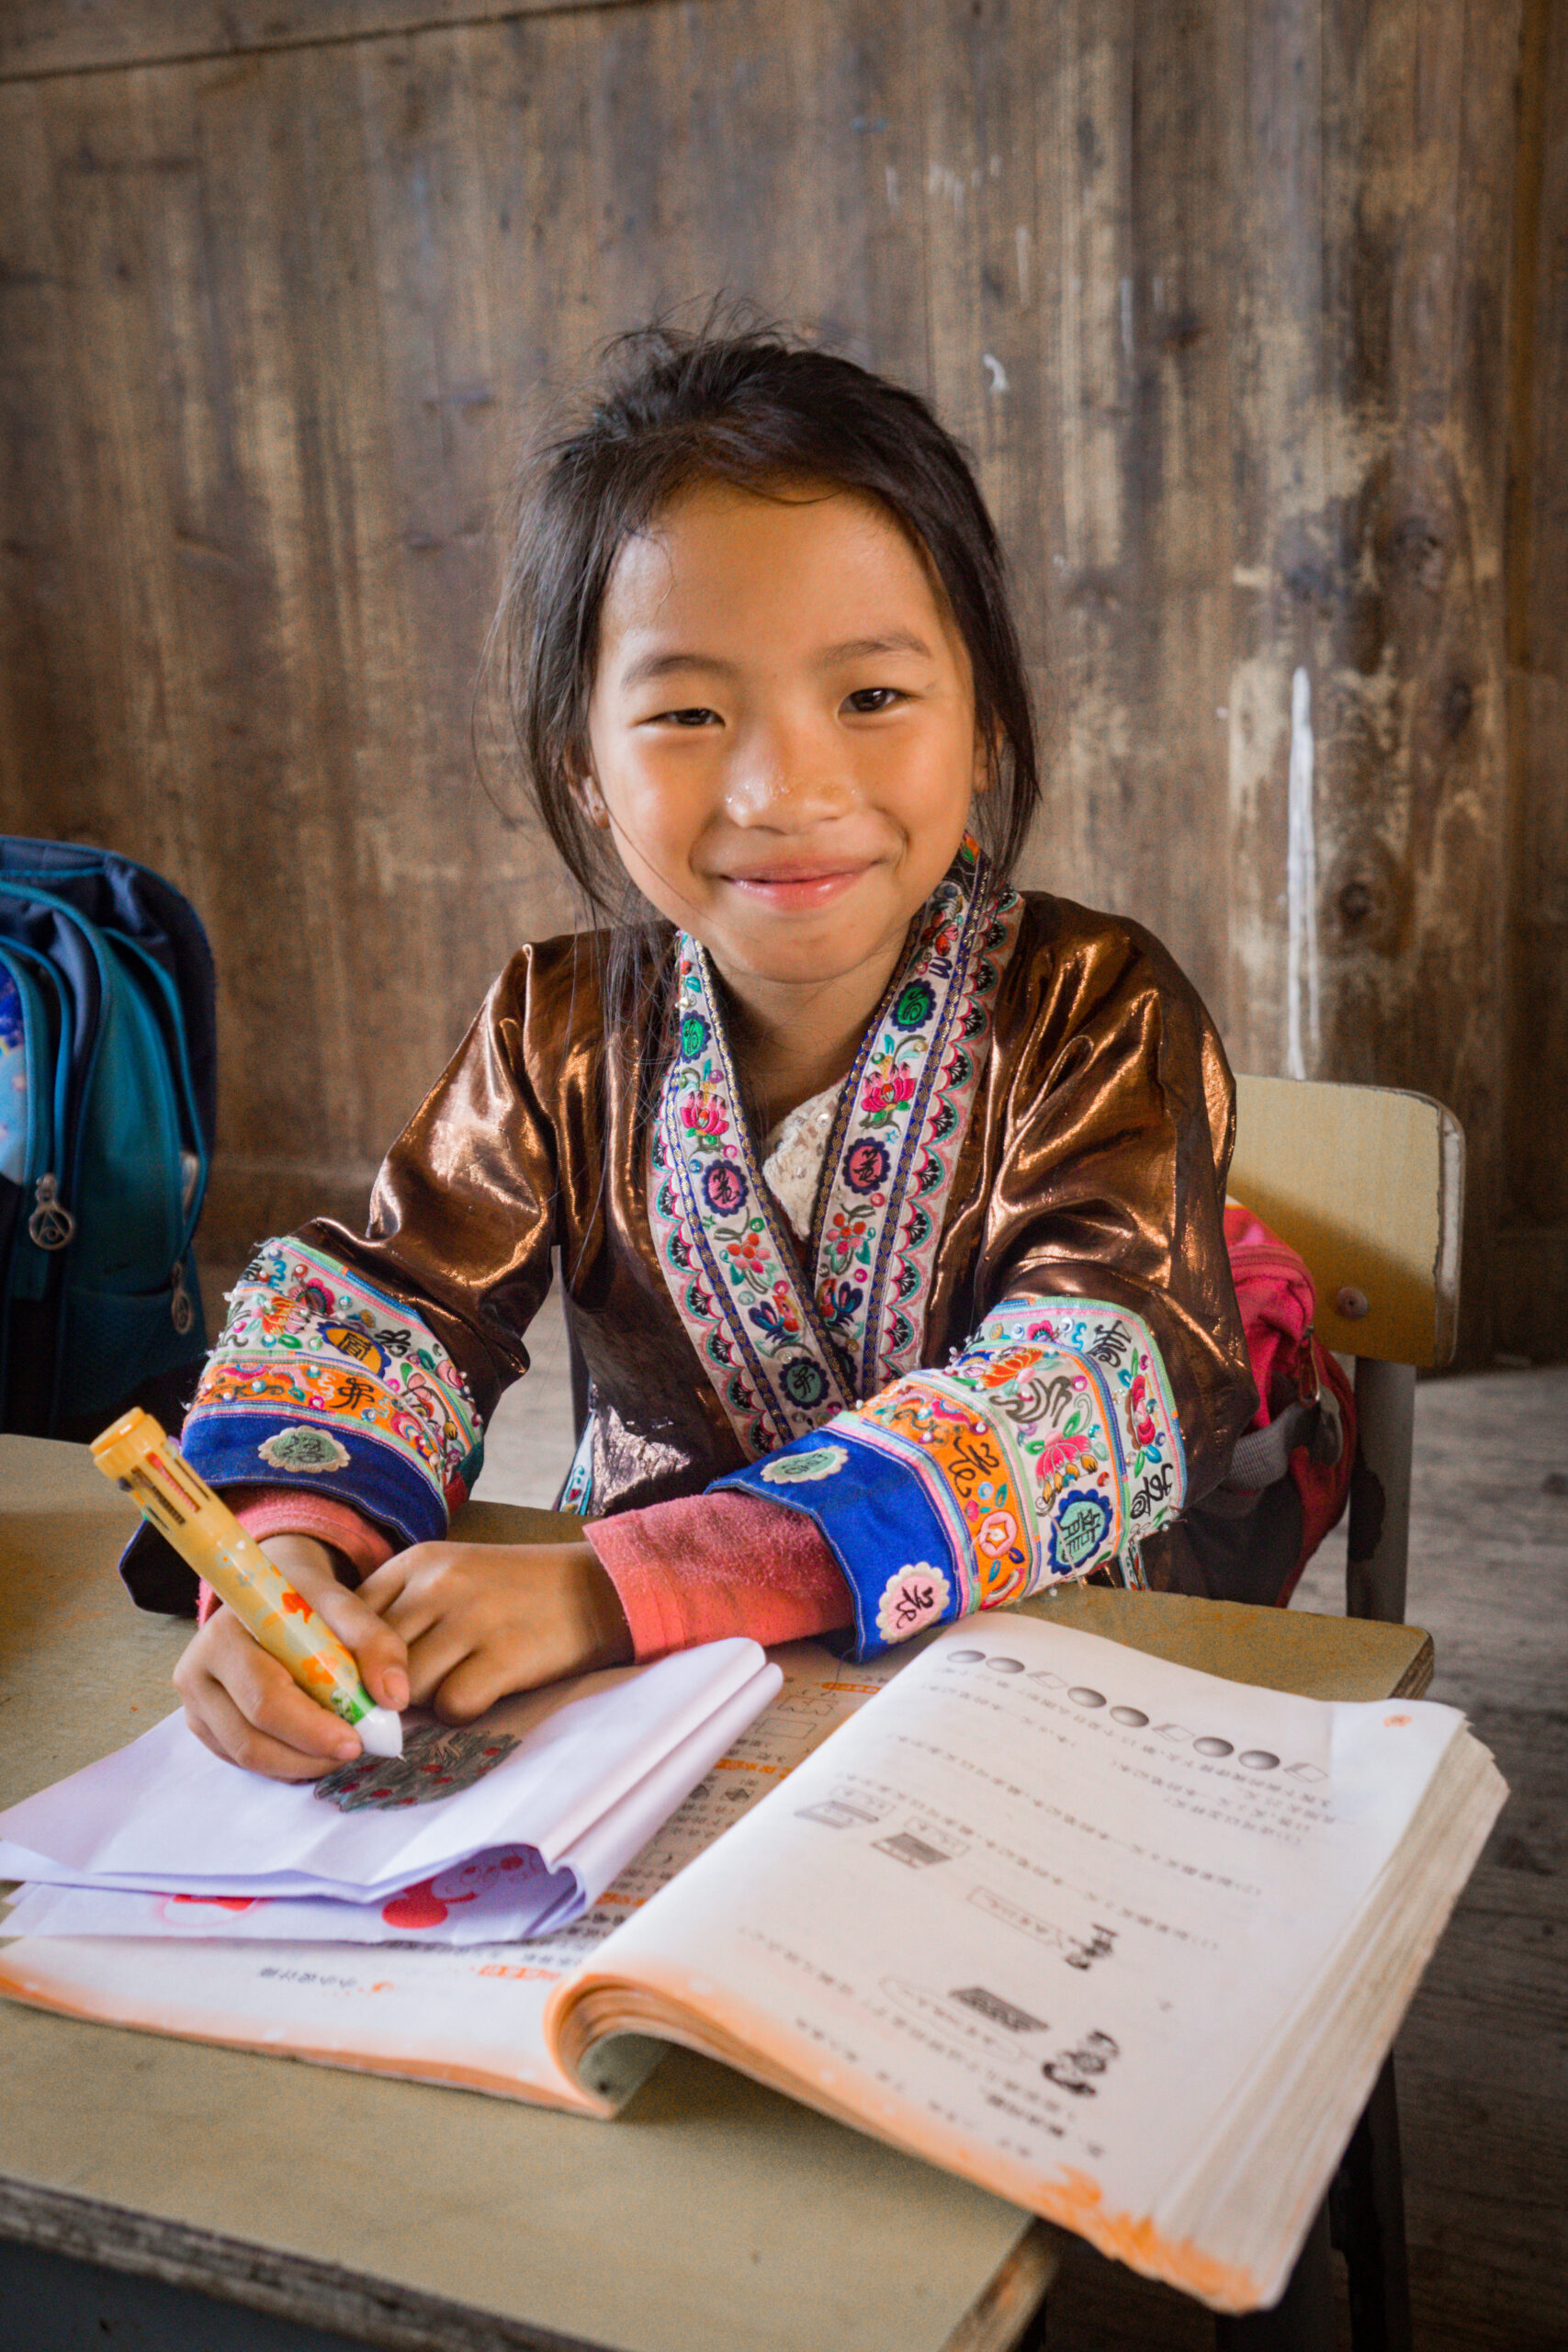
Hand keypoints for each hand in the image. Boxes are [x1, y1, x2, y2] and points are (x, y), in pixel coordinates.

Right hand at [172, 1535, 410, 1781]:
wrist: (270, 1596)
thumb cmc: (306, 1601)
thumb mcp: (344, 1605)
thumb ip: (375, 1642)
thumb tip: (395, 1696)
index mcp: (225, 1635)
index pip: (265, 1697)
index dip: (310, 1727)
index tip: (355, 1740)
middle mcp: (197, 1671)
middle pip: (251, 1736)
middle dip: (311, 1752)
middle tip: (356, 1749)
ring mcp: (195, 1704)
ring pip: (247, 1756)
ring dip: (301, 1763)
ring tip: (341, 1749)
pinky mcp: (203, 1726)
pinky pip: (243, 1760)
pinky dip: (284, 1762)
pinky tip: (314, 1748)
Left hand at [356, 1541, 632, 1722]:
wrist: (596, 1588)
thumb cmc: (515, 1591)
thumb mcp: (450, 1576)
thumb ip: (400, 1610)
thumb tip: (349, 1673)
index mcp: (418, 1561)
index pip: (347, 1618)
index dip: (348, 1658)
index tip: (359, 1680)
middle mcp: (438, 1584)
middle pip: (373, 1659)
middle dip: (382, 1688)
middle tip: (404, 1698)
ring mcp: (473, 1619)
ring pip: (408, 1687)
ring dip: (425, 1701)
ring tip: (454, 1685)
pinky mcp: (505, 1655)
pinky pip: (453, 1705)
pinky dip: (461, 1712)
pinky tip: (481, 1695)